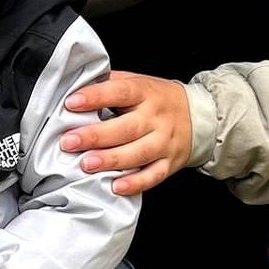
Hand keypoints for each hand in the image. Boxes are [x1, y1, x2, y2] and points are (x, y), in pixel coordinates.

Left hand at [62, 71, 192, 194]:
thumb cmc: (157, 99)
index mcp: (145, 93)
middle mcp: (156, 118)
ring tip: (86, 164)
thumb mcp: (138, 82)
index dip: (96, 97)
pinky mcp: (168, 163)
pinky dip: (135, 183)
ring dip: (111, 160)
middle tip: (69, 142)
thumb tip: (75, 87)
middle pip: (126, 128)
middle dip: (95, 136)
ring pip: (138, 153)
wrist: (199, 115)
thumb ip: (110, 84)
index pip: (120, 92)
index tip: (72, 103)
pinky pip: (153, 175)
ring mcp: (164, 142)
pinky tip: (116, 186)